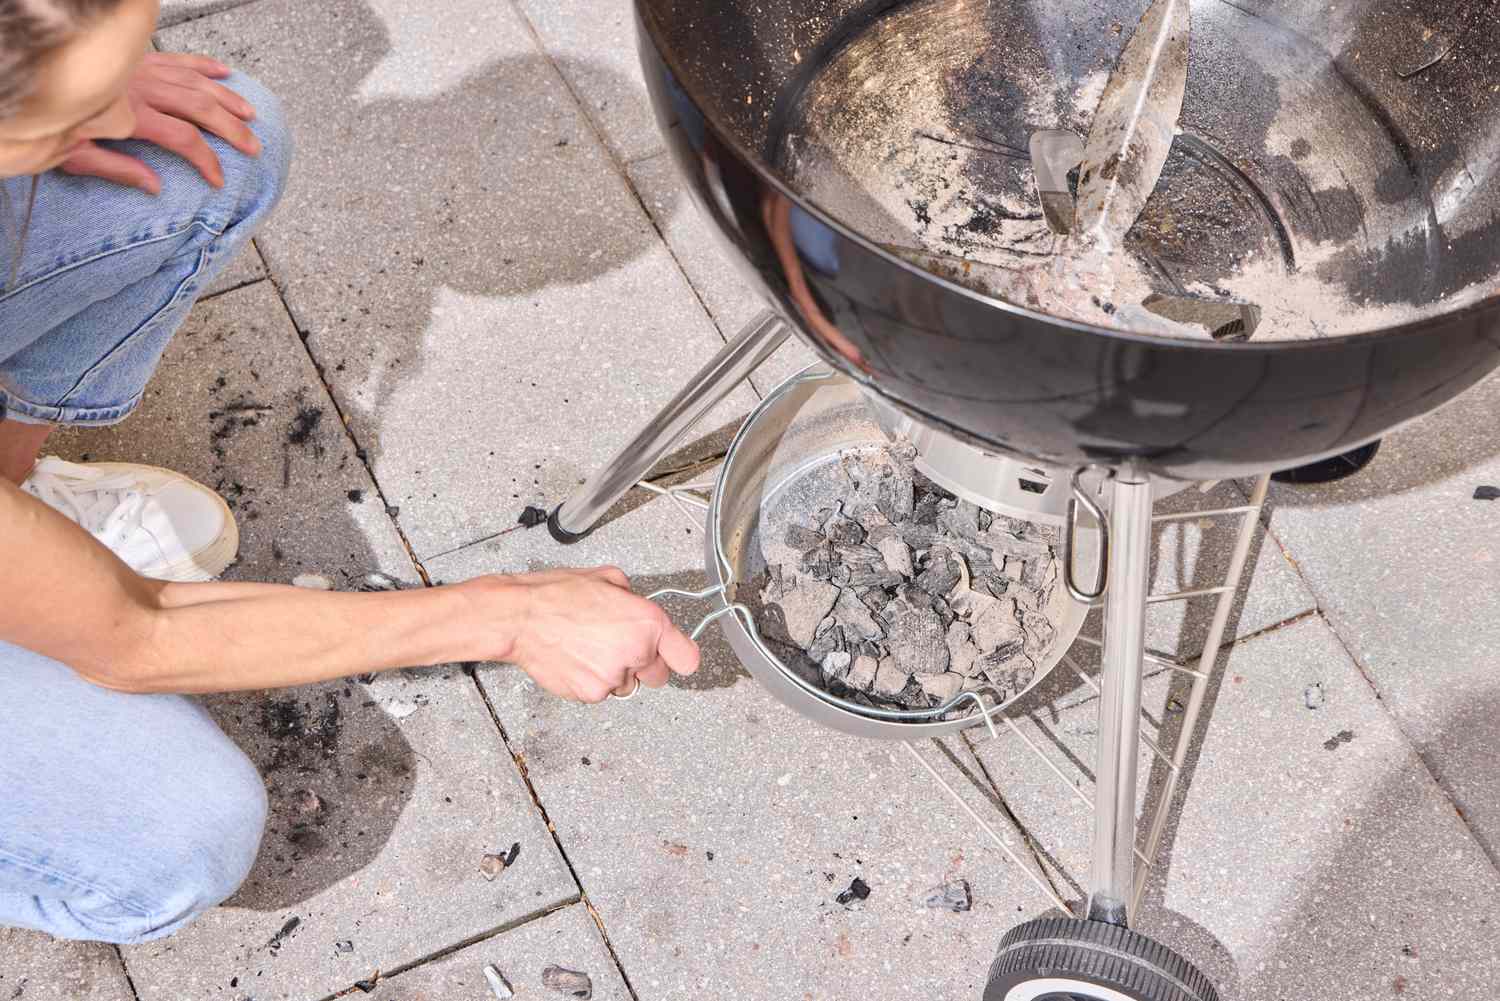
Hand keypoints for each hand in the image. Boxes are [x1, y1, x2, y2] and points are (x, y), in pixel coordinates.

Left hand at [59, 53, 260, 193]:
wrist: (26, 85)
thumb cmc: (46, 122)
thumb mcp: (74, 155)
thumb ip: (118, 169)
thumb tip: (155, 186)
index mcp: (128, 114)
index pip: (183, 138)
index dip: (206, 161)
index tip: (219, 180)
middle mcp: (141, 88)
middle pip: (199, 107)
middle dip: (231, 129)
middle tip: (253, 146)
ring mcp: (141, 70)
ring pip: (195, 82)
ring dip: (226, 99)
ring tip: (250, 116)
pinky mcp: (137, 60)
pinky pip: (177, 59)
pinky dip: (203, 65)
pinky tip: (224, 74)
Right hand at [491, 567, 699, 702]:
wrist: (521, 617)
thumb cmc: (558, 595)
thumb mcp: (608, 578)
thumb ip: (633, 599)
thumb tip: (637, 609)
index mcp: (647, 623)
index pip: (686, 658)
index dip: (679, 656)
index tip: (675, 655)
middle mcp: (636, 653)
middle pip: (658, 676)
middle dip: (643, 664)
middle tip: (617, 645)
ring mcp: (613, 677)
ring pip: (627, 685)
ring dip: (615, 672)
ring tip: (588, 648)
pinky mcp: (591, 694)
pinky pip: (602, 692)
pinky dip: (591, 680)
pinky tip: (576, 659)